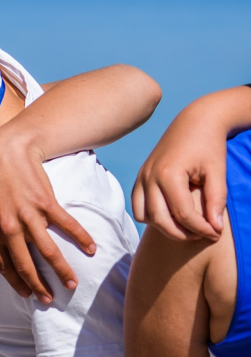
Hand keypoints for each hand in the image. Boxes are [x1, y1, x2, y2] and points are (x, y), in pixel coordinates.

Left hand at [0, 131, 95, 302]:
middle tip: (50, 300)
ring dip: (61, 270)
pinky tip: (91, 249)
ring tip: (72, 285)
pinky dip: (80, 237)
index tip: (28, 294)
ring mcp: (28, 216)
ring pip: (47, 251)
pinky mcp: (46, 203)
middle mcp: (9, 228)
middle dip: (39, 285)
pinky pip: (66, 225)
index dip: (17, 282)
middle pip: (26, 264)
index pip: (5, 266)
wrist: (5, 153)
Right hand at [131, 97, 231, 241]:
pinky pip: (138, 206)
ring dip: (164, 226)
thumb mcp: (217, 172)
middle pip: (160, 220)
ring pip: (144, 216)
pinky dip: (152, 216)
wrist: (195, 121)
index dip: (201, 228)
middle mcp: (149, 177)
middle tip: (202, 235)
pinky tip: (172, 214)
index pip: (183, 213)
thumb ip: (216, 201)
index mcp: (169, 174)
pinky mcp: (140, 178)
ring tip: (186, 226)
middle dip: (182, 234)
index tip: (216, 234)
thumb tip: (215, 228)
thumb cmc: (208, 145)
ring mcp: (141, 178)